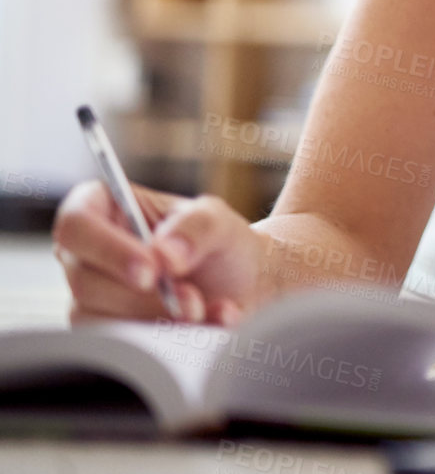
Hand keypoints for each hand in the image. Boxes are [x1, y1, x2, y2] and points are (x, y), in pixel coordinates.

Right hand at [52, 180, 263, 326]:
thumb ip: (197, 227)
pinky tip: (202, 325)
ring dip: (156, 318)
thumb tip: (165, 253)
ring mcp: (89, 294)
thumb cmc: (221, 243)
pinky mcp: (102, 328)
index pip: (76, 224)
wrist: (242, 285)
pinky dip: (163, 338)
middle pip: (84, 280)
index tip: (151, 272)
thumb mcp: (219, 221)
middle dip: (144, 296)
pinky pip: (117, 343)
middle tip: (191, 297)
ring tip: (202, 308)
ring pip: (98, 317)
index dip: (109, 250)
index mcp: (102, 206)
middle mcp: (86, 251)